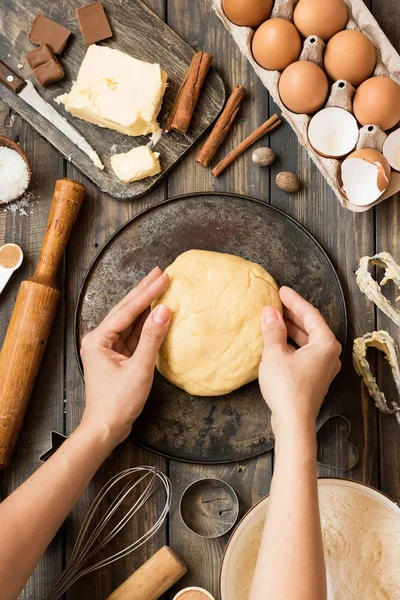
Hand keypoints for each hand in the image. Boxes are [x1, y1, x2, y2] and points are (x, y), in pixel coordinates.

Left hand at [80, 267, 170, 446]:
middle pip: (126, 309)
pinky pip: (134, 334)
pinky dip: (146, 323)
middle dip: (144, 290)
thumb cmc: (118, 402)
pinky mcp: (118, 356)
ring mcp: (109, 347)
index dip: (147, 293)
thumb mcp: (139, 369)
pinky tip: (157, 312)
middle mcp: (100, 339)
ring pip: (130, 320)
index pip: (127, 310)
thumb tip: (163, 310)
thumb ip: (152, 338)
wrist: (106, 428)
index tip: (162, 277)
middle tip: (160, 272)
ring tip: (160, 285)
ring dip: (146, 304)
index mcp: (98, 339)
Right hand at [259, 286, 341, 434]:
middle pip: (310, 327)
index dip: (294, 301)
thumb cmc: (287, 387)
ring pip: (307, 341)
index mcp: (326, 344)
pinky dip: (291, 345)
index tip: (281, 291)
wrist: (293, 422)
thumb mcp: (275, 353)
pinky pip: (304, 353)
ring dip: (290, 331)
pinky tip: (276, 342)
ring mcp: (323, 367)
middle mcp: (329, 354)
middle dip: (292, 315)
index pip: (309, 314)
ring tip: (273, 320)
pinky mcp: (314, 378)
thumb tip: (270, 312)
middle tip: (275, 303)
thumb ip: (273, 330)